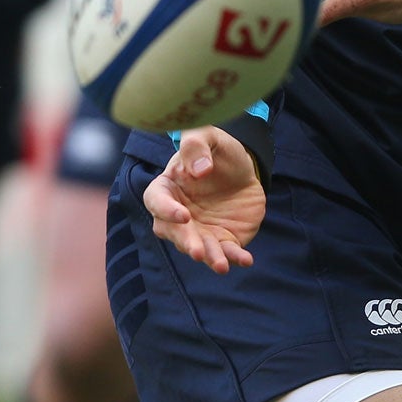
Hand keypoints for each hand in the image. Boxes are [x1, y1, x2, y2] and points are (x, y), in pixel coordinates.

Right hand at [145, 127, 264, 273]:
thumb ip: (197, 145)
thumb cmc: (217, 151)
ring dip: (209, 257)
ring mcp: (199, 230)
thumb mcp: (209, 136)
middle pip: (174, 232)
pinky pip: (226, 251)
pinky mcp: (222, 239)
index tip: (184, 214)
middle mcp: (178, 214)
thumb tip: (200, 170)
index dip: (166, 210)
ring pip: (199, 247)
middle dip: (186, 242)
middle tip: (197, 251)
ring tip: (220, 265)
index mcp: (167, 188)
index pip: (156, 201)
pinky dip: (234, 257)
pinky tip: (245, 260)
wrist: (244, 168)